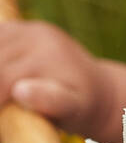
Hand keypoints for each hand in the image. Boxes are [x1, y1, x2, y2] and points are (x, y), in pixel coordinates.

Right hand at [0, 20, 125, 142]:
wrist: (98, 89)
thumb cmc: (83, 106)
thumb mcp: (75, 109)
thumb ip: (52, 101)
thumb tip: (21, 91)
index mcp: (48, 55)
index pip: (3, 77)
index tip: (1, 114)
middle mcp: (37, 36)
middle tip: (3, 109)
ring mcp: (27, 28)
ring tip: (5, 96)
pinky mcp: (18, 28)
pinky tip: (4, 79)